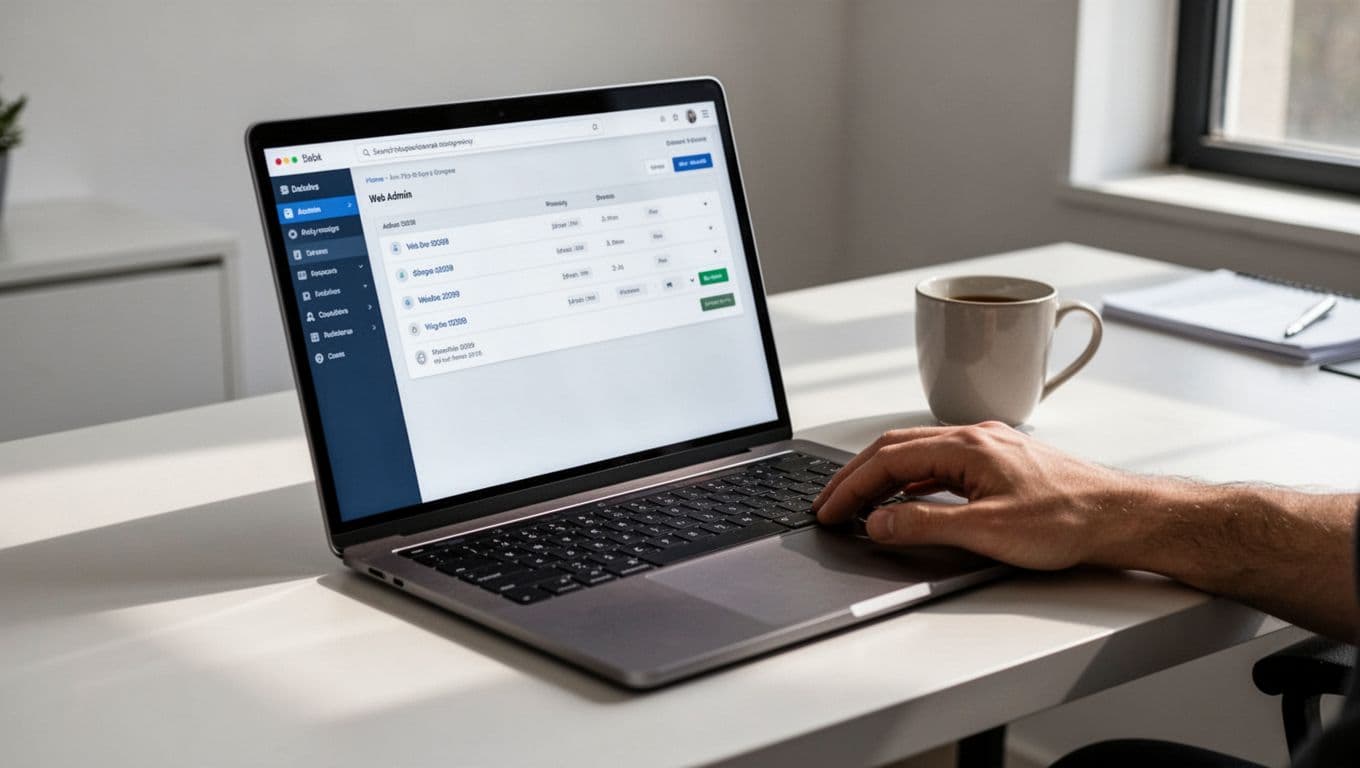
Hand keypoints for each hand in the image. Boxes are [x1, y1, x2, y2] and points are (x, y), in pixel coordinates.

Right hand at [812, 422, 1140, 570]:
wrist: (1122, 517)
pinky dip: (911, 478)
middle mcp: (975, 437)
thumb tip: (878, 522)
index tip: (828, 509)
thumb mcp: (988, 531)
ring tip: (858, 502)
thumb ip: (925, 525)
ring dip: (881, 476)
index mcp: (966, 445)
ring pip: (917, 453)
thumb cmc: (1069, 520)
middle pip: (895, 448)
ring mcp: (988, 447)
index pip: (887, 459)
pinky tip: (908, 497)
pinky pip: (940, 463)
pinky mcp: (1001, 462)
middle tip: (829, 503)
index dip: (850, 486)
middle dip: (855, 476)